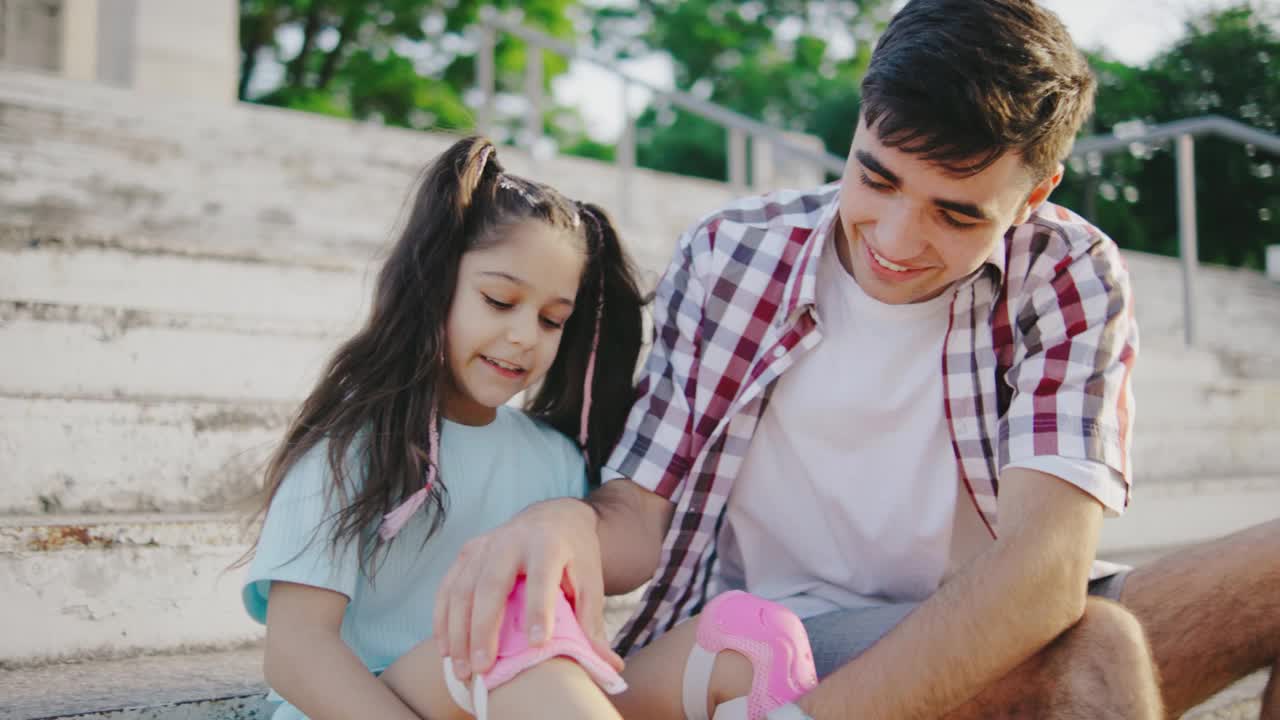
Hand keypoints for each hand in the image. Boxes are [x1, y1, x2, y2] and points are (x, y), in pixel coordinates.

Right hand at [433, 497, 624, 679]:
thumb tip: (610, 667)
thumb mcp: (590, 581)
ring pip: (463, 588)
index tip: (539, 644)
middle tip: (483, 667)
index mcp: (549, 542)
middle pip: (492, 583)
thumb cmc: (574, 556)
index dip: (539, 609)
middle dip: (485, 628)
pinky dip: (443, 620)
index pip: (542, 577)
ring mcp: (485, 544)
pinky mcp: (468, 552)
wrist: (555, 517)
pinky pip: (447, 587)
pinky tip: (447, 649)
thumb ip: (592, 622)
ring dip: (458, 631)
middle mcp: (512, 539)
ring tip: (462, 669)